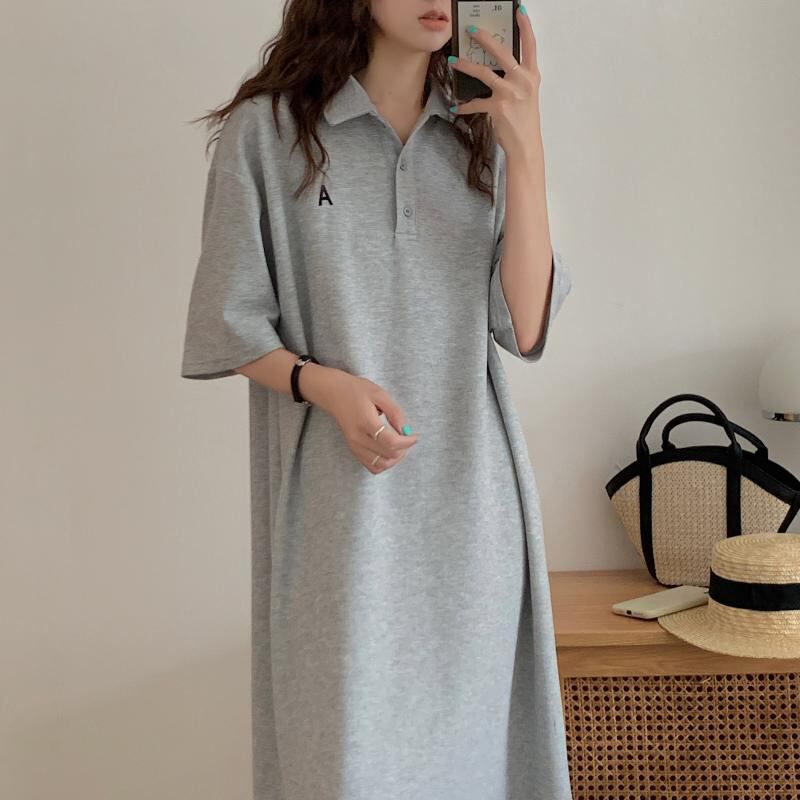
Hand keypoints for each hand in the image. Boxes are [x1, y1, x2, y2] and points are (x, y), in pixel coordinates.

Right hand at [321, 371, 419, 474]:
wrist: (334, 394)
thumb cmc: (357, 391)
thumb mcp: (379, 394)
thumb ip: (394, 412)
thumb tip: (405, 430)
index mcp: (366, 422)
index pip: (391, 442)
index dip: (407, 442)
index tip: (414, 435)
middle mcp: (358, 438)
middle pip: (388, 456)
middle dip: (403, 450)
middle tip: (407, 438)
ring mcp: (354, 446)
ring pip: (380, 465)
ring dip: (394, 459)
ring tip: (399, 446)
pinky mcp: (353, 450)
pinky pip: (372, 466)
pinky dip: (384, 463)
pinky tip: (388, 451)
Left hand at [448, 3, 541, 160]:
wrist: (526, 146)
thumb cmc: (524, 121)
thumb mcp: (526, 95)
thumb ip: (516, 79)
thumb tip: (497, 69)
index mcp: (532, 76)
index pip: (530, 45)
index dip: (525, 26)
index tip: (518, 10)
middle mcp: (523, 81)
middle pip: (502, 52)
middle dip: (485, 38)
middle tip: (471, 29)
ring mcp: (510, 94)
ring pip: (484, 73)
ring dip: (466, 66)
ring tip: (454, 61)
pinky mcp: (498, 108)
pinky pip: (476, 103)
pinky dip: (464, 106)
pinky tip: (456, 106)